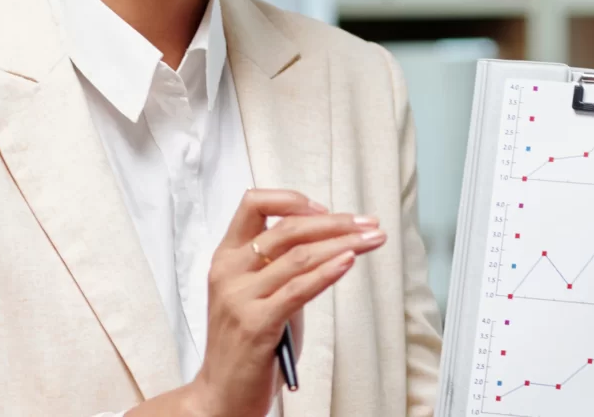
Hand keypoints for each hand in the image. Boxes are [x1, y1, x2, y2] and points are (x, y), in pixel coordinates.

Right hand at [188, 189, 386, 416]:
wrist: (222, 394)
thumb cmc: (246, 344)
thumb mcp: (257, 293)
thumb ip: (280, 265)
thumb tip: (326, 238)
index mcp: (226, 256)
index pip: (253, 204)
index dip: (291, 200)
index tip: (324, 209)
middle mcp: (229, 270)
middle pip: (287, 229)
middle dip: (334, 222)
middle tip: (365, 223)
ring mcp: (240, 297)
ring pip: (299, 256)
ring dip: (343, 243)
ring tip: (371, 239)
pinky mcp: (256, 324)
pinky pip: (299, 289)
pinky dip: (328, 272)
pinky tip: (349, 261)